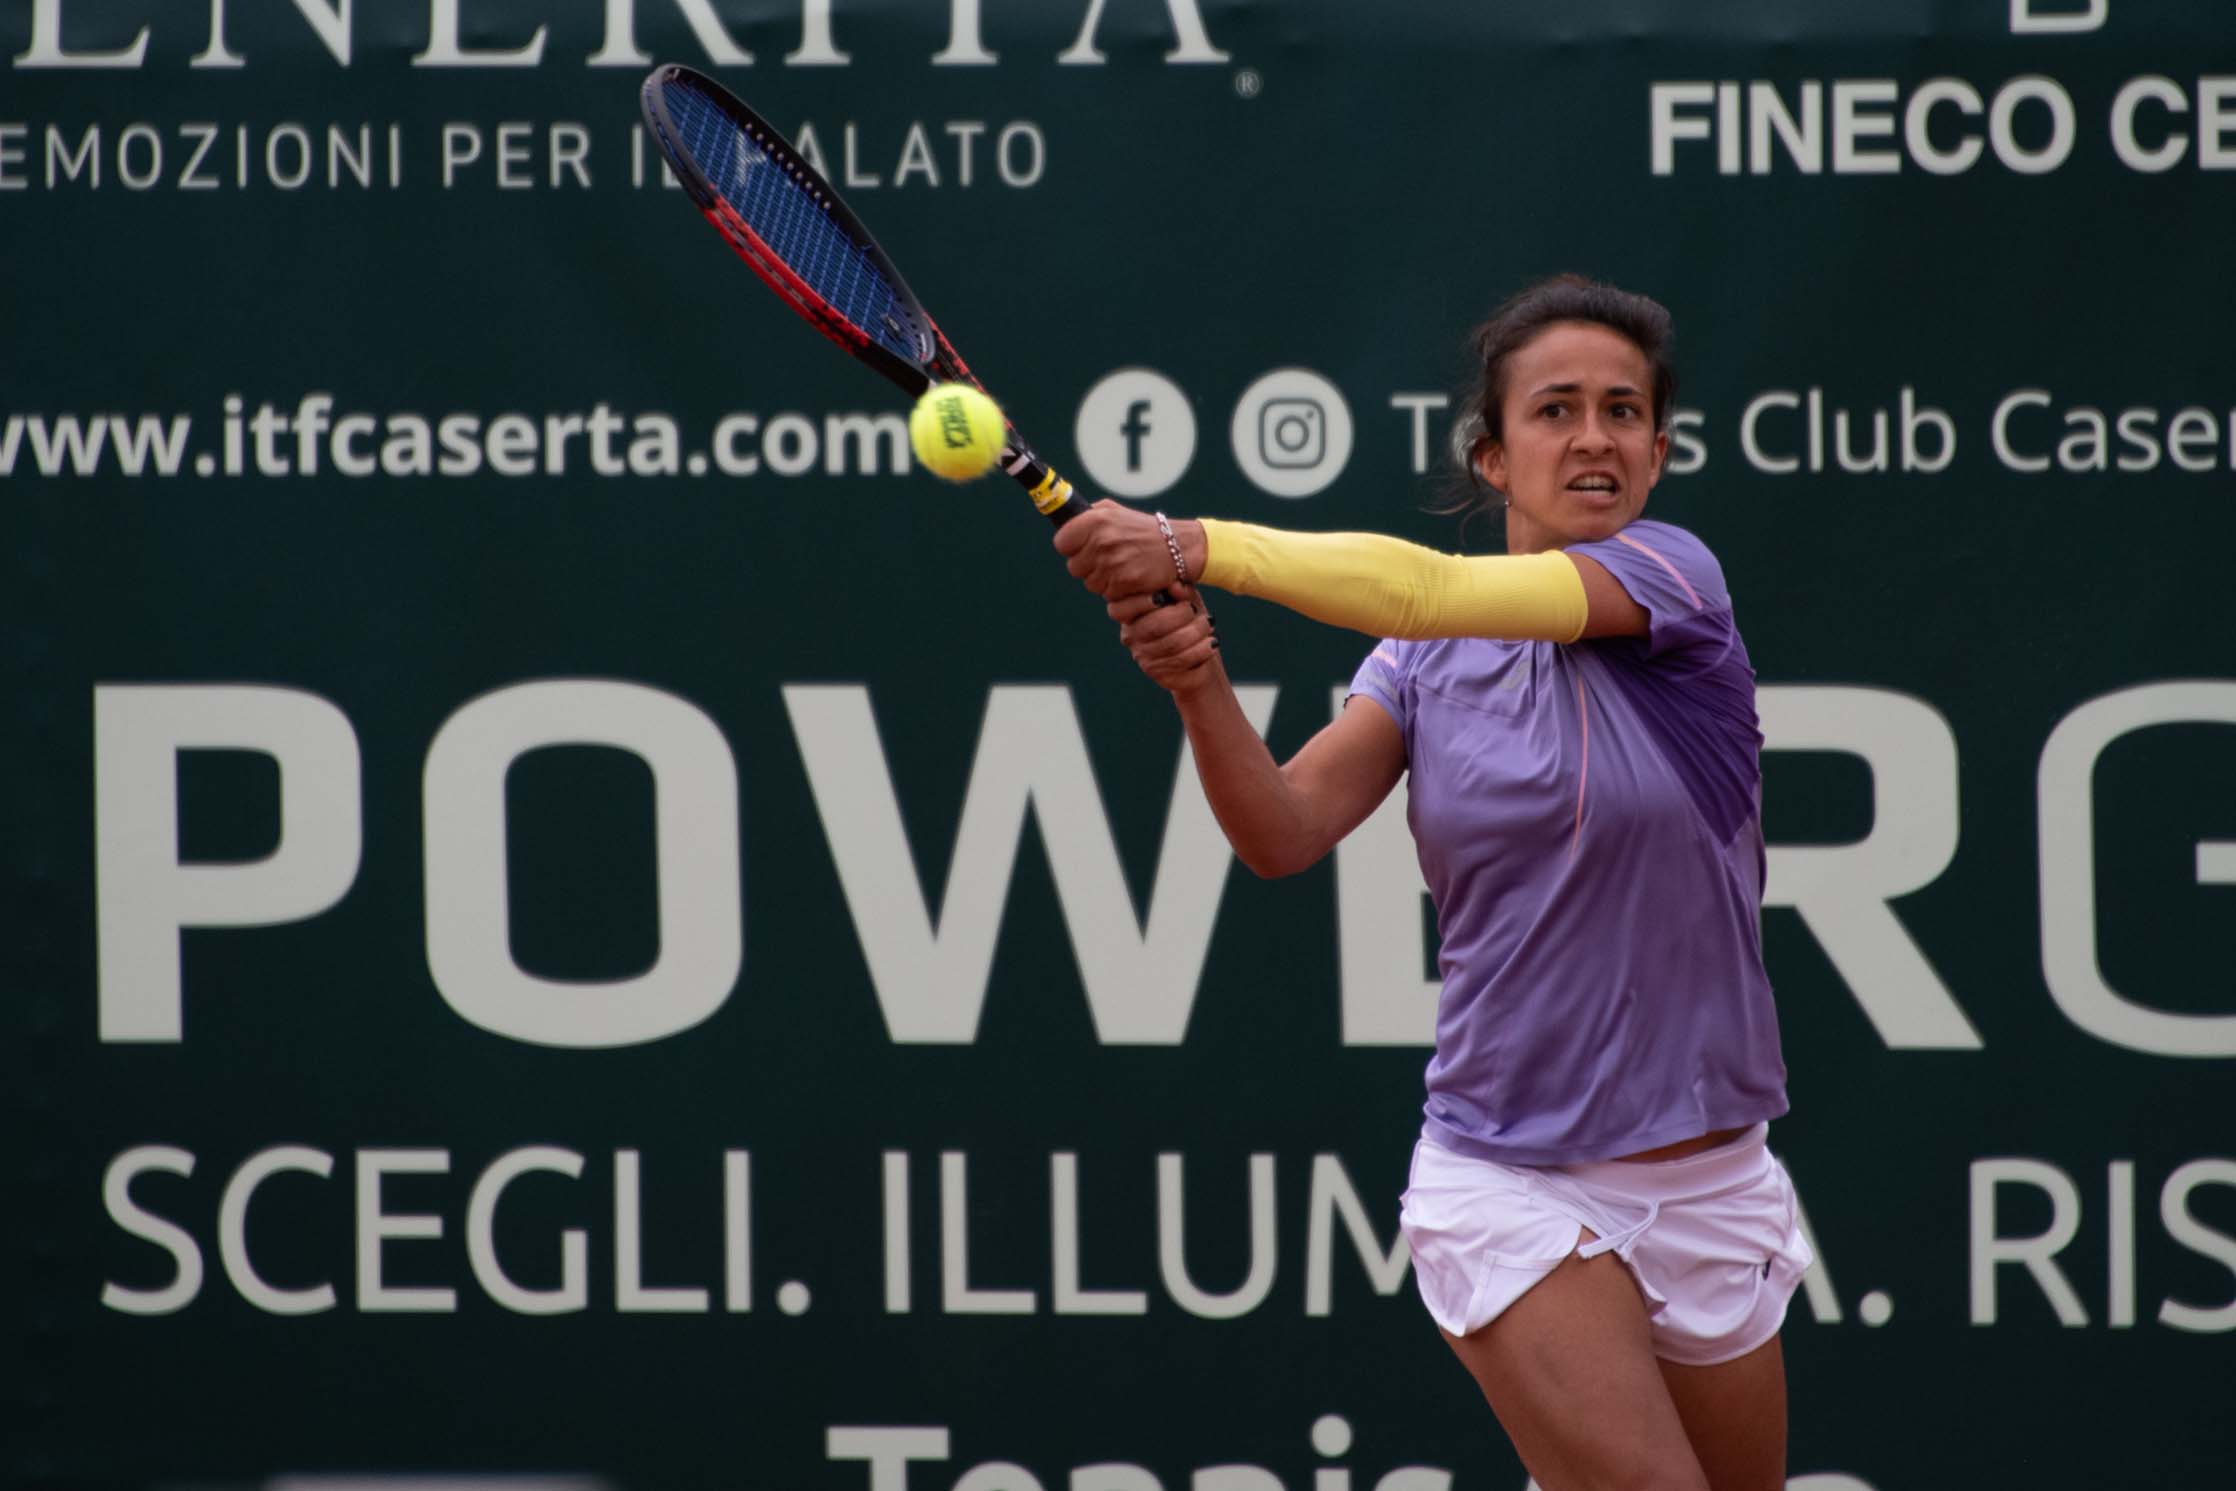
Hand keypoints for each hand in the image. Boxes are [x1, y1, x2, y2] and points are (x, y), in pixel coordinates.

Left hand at [1053, 500, 1203, 599]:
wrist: (1177, 547)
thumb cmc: (1143, 530)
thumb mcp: (1115, 511)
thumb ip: (1089, 515)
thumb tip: (1065, 520)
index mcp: (1096, 520)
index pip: (1061, 543)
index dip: (1071, 548)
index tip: (1081, 548)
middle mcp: (1102, 541)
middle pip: (1074, 567)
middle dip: (1088, 567)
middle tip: (1108, 559)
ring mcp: (1112, 563)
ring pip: (1090, 584)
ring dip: (1102, 580)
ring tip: (1121, 567)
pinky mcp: (1123, 582)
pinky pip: (1107, 595)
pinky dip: (1116, 590)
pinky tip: (1130, 577)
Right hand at [1109, 584, 1220, 694]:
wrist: (1201, 658)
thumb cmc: (1190, 622)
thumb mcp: (1188, 599)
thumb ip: (1181, 590)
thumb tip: (1176, 587)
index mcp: (1130, 612)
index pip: (1123, 608)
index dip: (1145, 601)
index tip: (1166, 597)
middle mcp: (1130, 635)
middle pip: (1155, 625)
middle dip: (1184, 615)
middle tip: (1199, 613)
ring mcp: (1141, 655)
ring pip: (1172, 643)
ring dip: (1197, 632)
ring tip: (1209, 627)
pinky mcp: (1156, 672)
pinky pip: (1181, 660)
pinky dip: (1201, 650)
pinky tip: (1212, 644)